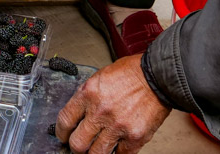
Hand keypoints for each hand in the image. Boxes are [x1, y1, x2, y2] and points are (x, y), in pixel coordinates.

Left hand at [55, 55, 170, 153]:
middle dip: (77, 146)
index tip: (63, 135)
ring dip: (95, 152)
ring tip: (97, 147)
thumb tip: (78, 114)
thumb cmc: (132, 73)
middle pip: (77, 144)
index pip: (65, 121)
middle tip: (80, 145)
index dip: (61, 132)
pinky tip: (116, 146)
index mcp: (89, 94)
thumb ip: (88, 96)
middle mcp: (101, 112)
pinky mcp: (134, 138)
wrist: (157, 76)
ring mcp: (117, 127)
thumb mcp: (101, 77)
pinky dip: (117, 152)